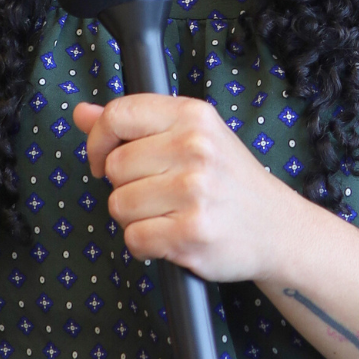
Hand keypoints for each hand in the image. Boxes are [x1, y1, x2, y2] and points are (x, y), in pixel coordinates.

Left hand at [73, 95, 297, 284]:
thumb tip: (81, 114)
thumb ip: (134, 125)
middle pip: (115, 167)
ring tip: (168, 215)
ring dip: (135, 218)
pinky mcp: (192, 232)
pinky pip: (134, 239)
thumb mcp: (190, 136)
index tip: (104, 160)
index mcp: (193, 116)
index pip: (119, 114)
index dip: (99, 140)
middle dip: (126, 186)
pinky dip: (145, 245)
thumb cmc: (228, 181)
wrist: (276, 227)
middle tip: (159, 192)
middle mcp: (195, 147)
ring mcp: (194, 191)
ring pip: (119, 205)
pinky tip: (170, 238)